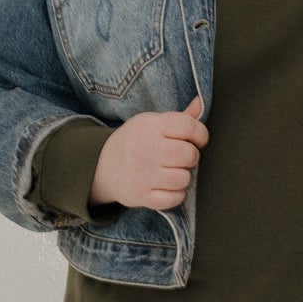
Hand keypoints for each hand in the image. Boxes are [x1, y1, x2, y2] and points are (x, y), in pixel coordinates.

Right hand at [91, 94, 208, 210]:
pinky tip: (167, 187)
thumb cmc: (135, 142)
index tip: (197, 139)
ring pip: (184, 178)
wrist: (102, 165)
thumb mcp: (151, 123)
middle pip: (189, 154)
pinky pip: (174, 198)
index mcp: (150, 126)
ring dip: (183, 177)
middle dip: (191, 156)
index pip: (188, 126)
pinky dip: (175, 195)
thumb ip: (179, 117)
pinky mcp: (142, 196)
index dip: (200, 134)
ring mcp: (143, 174)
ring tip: (171, 171)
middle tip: (180, 157)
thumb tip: (200, 103)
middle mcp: (146, 149)